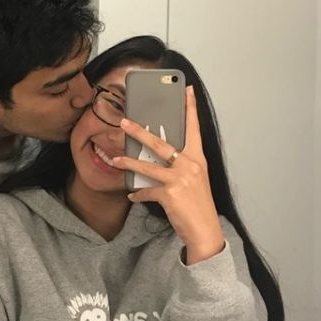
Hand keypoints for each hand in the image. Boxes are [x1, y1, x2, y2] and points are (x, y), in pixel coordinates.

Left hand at [112, 86, 225, 263]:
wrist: (205, 231)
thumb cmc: (198, 205)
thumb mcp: (195, 180)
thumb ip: (181, 165)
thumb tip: (160, 156)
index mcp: (198, 159)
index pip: (194, 128)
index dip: (190, 108)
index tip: (188, 90)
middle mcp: (190, 165)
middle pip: (160, 143)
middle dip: (139, 132)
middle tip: (124, 122)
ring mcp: (180, 179)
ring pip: (147, 166)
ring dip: (128, 163)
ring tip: (115, 160)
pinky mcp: (170, 194)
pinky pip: (147, 191)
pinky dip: (138, 194)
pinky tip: (132, 195)